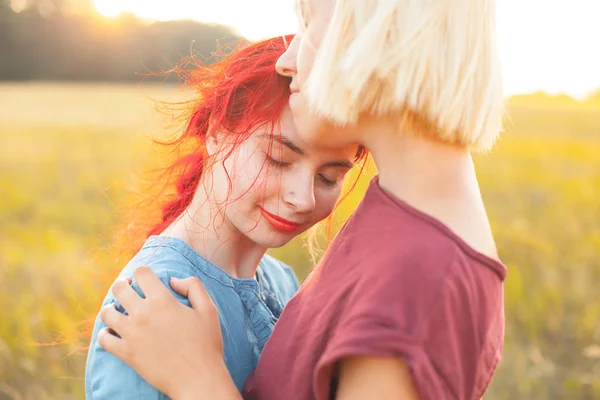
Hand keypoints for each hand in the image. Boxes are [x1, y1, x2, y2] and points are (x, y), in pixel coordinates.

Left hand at [98, 266, 237, 398]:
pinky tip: (112, 332)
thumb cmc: (206, 344)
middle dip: (124, 284)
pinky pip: (103, 339)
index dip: (143, 272)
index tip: (145, 278)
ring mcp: (131, 334)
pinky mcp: (126, 353)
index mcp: (163, 300)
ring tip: (118, 310)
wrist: (198, 378)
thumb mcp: (208, 309)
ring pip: (107, 312)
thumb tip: (172, 280)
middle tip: (129, 289)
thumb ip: (193, 286)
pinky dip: (104, 333)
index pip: (142, 273)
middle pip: (120, 288)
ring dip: (112, 307)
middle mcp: (143, 314)